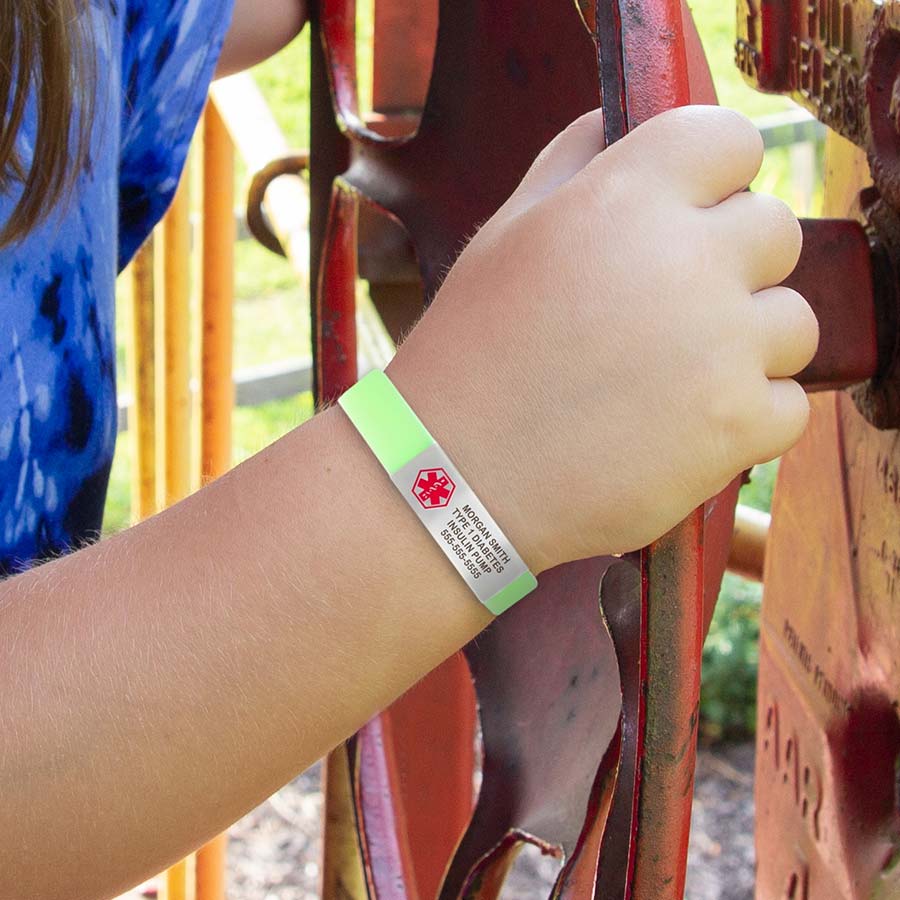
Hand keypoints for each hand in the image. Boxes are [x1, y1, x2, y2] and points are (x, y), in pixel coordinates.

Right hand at [387, 105, 817, 572]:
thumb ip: (572, 161)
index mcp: (627, 197)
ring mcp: (721, 347)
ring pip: (792, 322)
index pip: (732, 139)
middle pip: (775, 231)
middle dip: (732, 265)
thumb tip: (618, 121)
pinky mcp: (736, 426)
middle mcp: (687, 260)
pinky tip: (686, 426)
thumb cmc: (472, 352)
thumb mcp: (505, 234)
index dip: (713, 177)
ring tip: (677, 376)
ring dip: (746, 344)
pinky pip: (789, 403)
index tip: (691, 213)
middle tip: (672, 309)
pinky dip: (747, 416)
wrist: (454, 474)